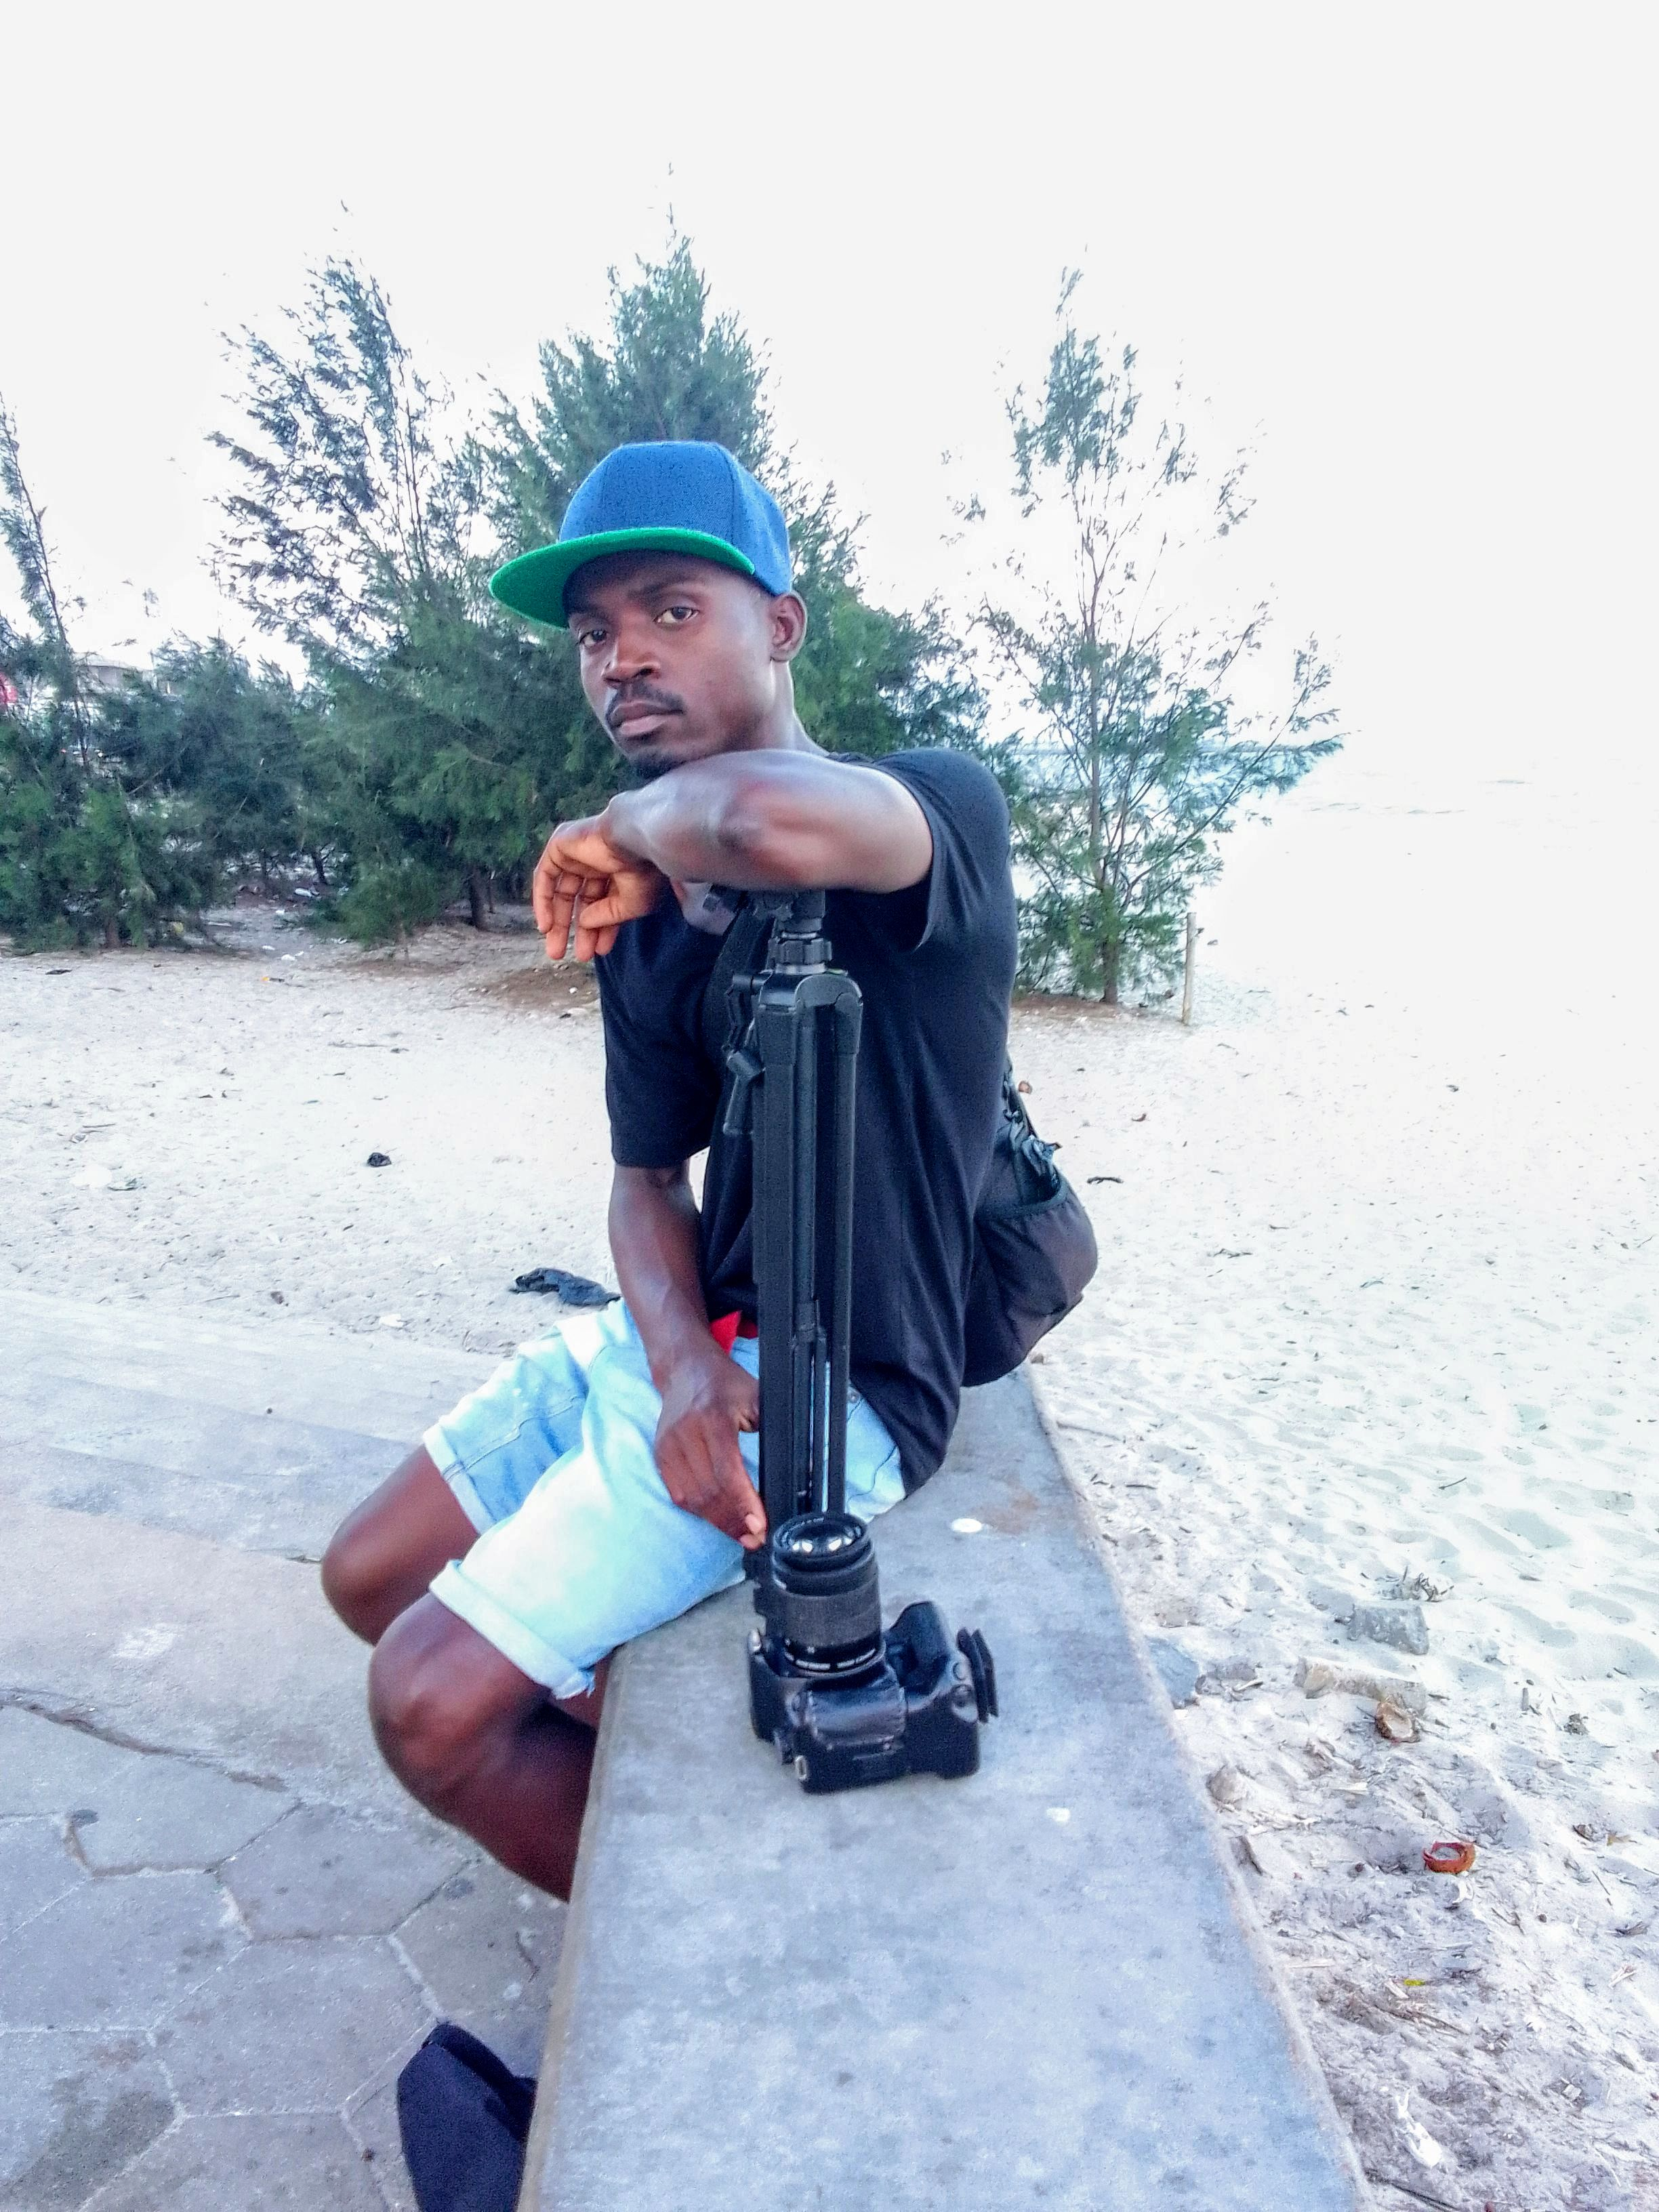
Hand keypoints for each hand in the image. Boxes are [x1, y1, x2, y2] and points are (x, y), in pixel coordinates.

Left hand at [532, 814, 664, 960]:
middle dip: (578, 929)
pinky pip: (545, 876)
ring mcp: (578, 852)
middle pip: (582, 900)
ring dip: (559, 922)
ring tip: (557, 951)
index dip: (602, 929)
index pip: (605, 903)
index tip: (599, 950)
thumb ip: (608, 916)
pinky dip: (543, 901)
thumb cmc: (643, 870)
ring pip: (563, 892)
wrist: (633, 839)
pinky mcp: (560, 845)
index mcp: (619, 870)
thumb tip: (585, 923)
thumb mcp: (631, 904)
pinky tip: (545, 926)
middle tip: (576, 956)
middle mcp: (598, 861)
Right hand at [653, 1347, 765, 1548]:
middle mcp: (685, 1433)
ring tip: (741, 1535)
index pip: (727, 1471)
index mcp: (712, 1417)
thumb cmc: (725, 1385)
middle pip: (709, 1491)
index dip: (743, 1503)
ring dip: (718, 1521)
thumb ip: (773, 1429)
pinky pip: (678, 1494)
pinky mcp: (660, 1455)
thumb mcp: (756, 1397)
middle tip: (755, 1538)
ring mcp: (668, 1445)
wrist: (685, 1369)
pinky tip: (718, 1519)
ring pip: (691, 1497)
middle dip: (734, 1521)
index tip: (759, 1525)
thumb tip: (799, 1469)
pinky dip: (699, 1511)